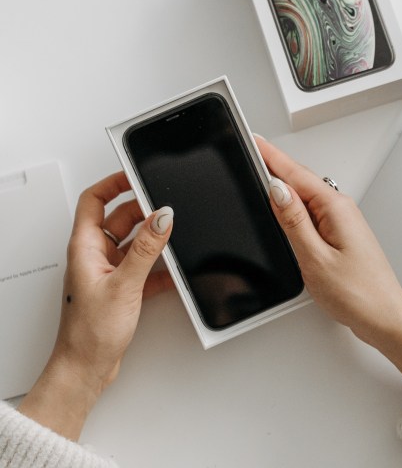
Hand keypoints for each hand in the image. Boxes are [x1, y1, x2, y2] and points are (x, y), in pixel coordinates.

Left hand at [18, 172, 173, 439]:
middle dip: (145, 212)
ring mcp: (108, 271)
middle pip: (120, 218)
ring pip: (136, 242)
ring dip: (155, 241)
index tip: (138, 174)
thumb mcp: (125, 284)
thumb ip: (148, 248)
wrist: (86, 369)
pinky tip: (174, 272)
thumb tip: (163, 216)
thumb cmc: (89, 333)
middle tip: (168, 209)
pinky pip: (145, 267)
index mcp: (85, 247)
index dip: (115, 183)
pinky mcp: (122, 289)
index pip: (94, 200)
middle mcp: (94, 255)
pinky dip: (161, 266)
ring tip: (174, 240)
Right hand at [257, 137, 401, 397]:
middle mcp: (341, 210)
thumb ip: (294, 222)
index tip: (253, 139)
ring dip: (284, 185)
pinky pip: (312, 212)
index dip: (271, 156)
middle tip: (249, 150)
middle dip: (274, 165)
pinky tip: (284, 208)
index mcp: (335, 209)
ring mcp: (342, 222)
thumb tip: (276, 190)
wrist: (385, 317)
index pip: (296, 173)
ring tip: (260, 172)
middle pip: (300, 180)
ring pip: (306, 196)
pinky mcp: (341, 236)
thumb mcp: (315, 257)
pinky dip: (294, 205)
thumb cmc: (358, 293)